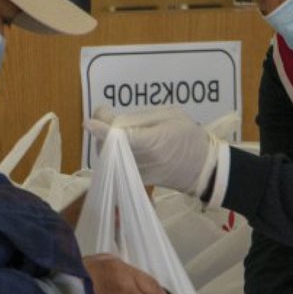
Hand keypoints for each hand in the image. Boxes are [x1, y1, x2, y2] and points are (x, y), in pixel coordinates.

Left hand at [84, 105, 219, 196]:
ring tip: (117, 127)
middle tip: (108, 113)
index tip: (89, 122)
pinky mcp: (136, 179)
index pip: (121, 137)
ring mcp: (137, 173)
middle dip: (103, 130)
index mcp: (152, 143)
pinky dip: (111, 151)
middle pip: (109, 146)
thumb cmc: (189, 137)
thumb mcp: (170, 116)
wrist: (203, 169)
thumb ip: (140, 118)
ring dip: (105, 140)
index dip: (102, 130)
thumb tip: (113, 122)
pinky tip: (120, 141)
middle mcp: (142, 161)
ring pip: (109, 156)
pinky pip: (115, 164)